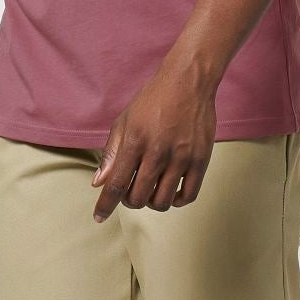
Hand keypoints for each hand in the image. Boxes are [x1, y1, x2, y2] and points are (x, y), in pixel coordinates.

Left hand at [91, 57, 218, 220]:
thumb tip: (98, 183)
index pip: (116, 184)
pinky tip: (171, 192)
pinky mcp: (200, 159)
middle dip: (129, 201)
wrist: (188, 82)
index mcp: (135, 141)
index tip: (99, 217)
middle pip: (138, 198)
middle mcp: (158, 151)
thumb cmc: (153, 100)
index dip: (105, 205)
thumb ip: (111, 153)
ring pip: (162, 201)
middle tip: (130, 192)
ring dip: (151, 202)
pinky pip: (188, 195)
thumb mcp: (125, 121)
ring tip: (150, 190)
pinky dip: (176, 201)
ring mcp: (181, 157)